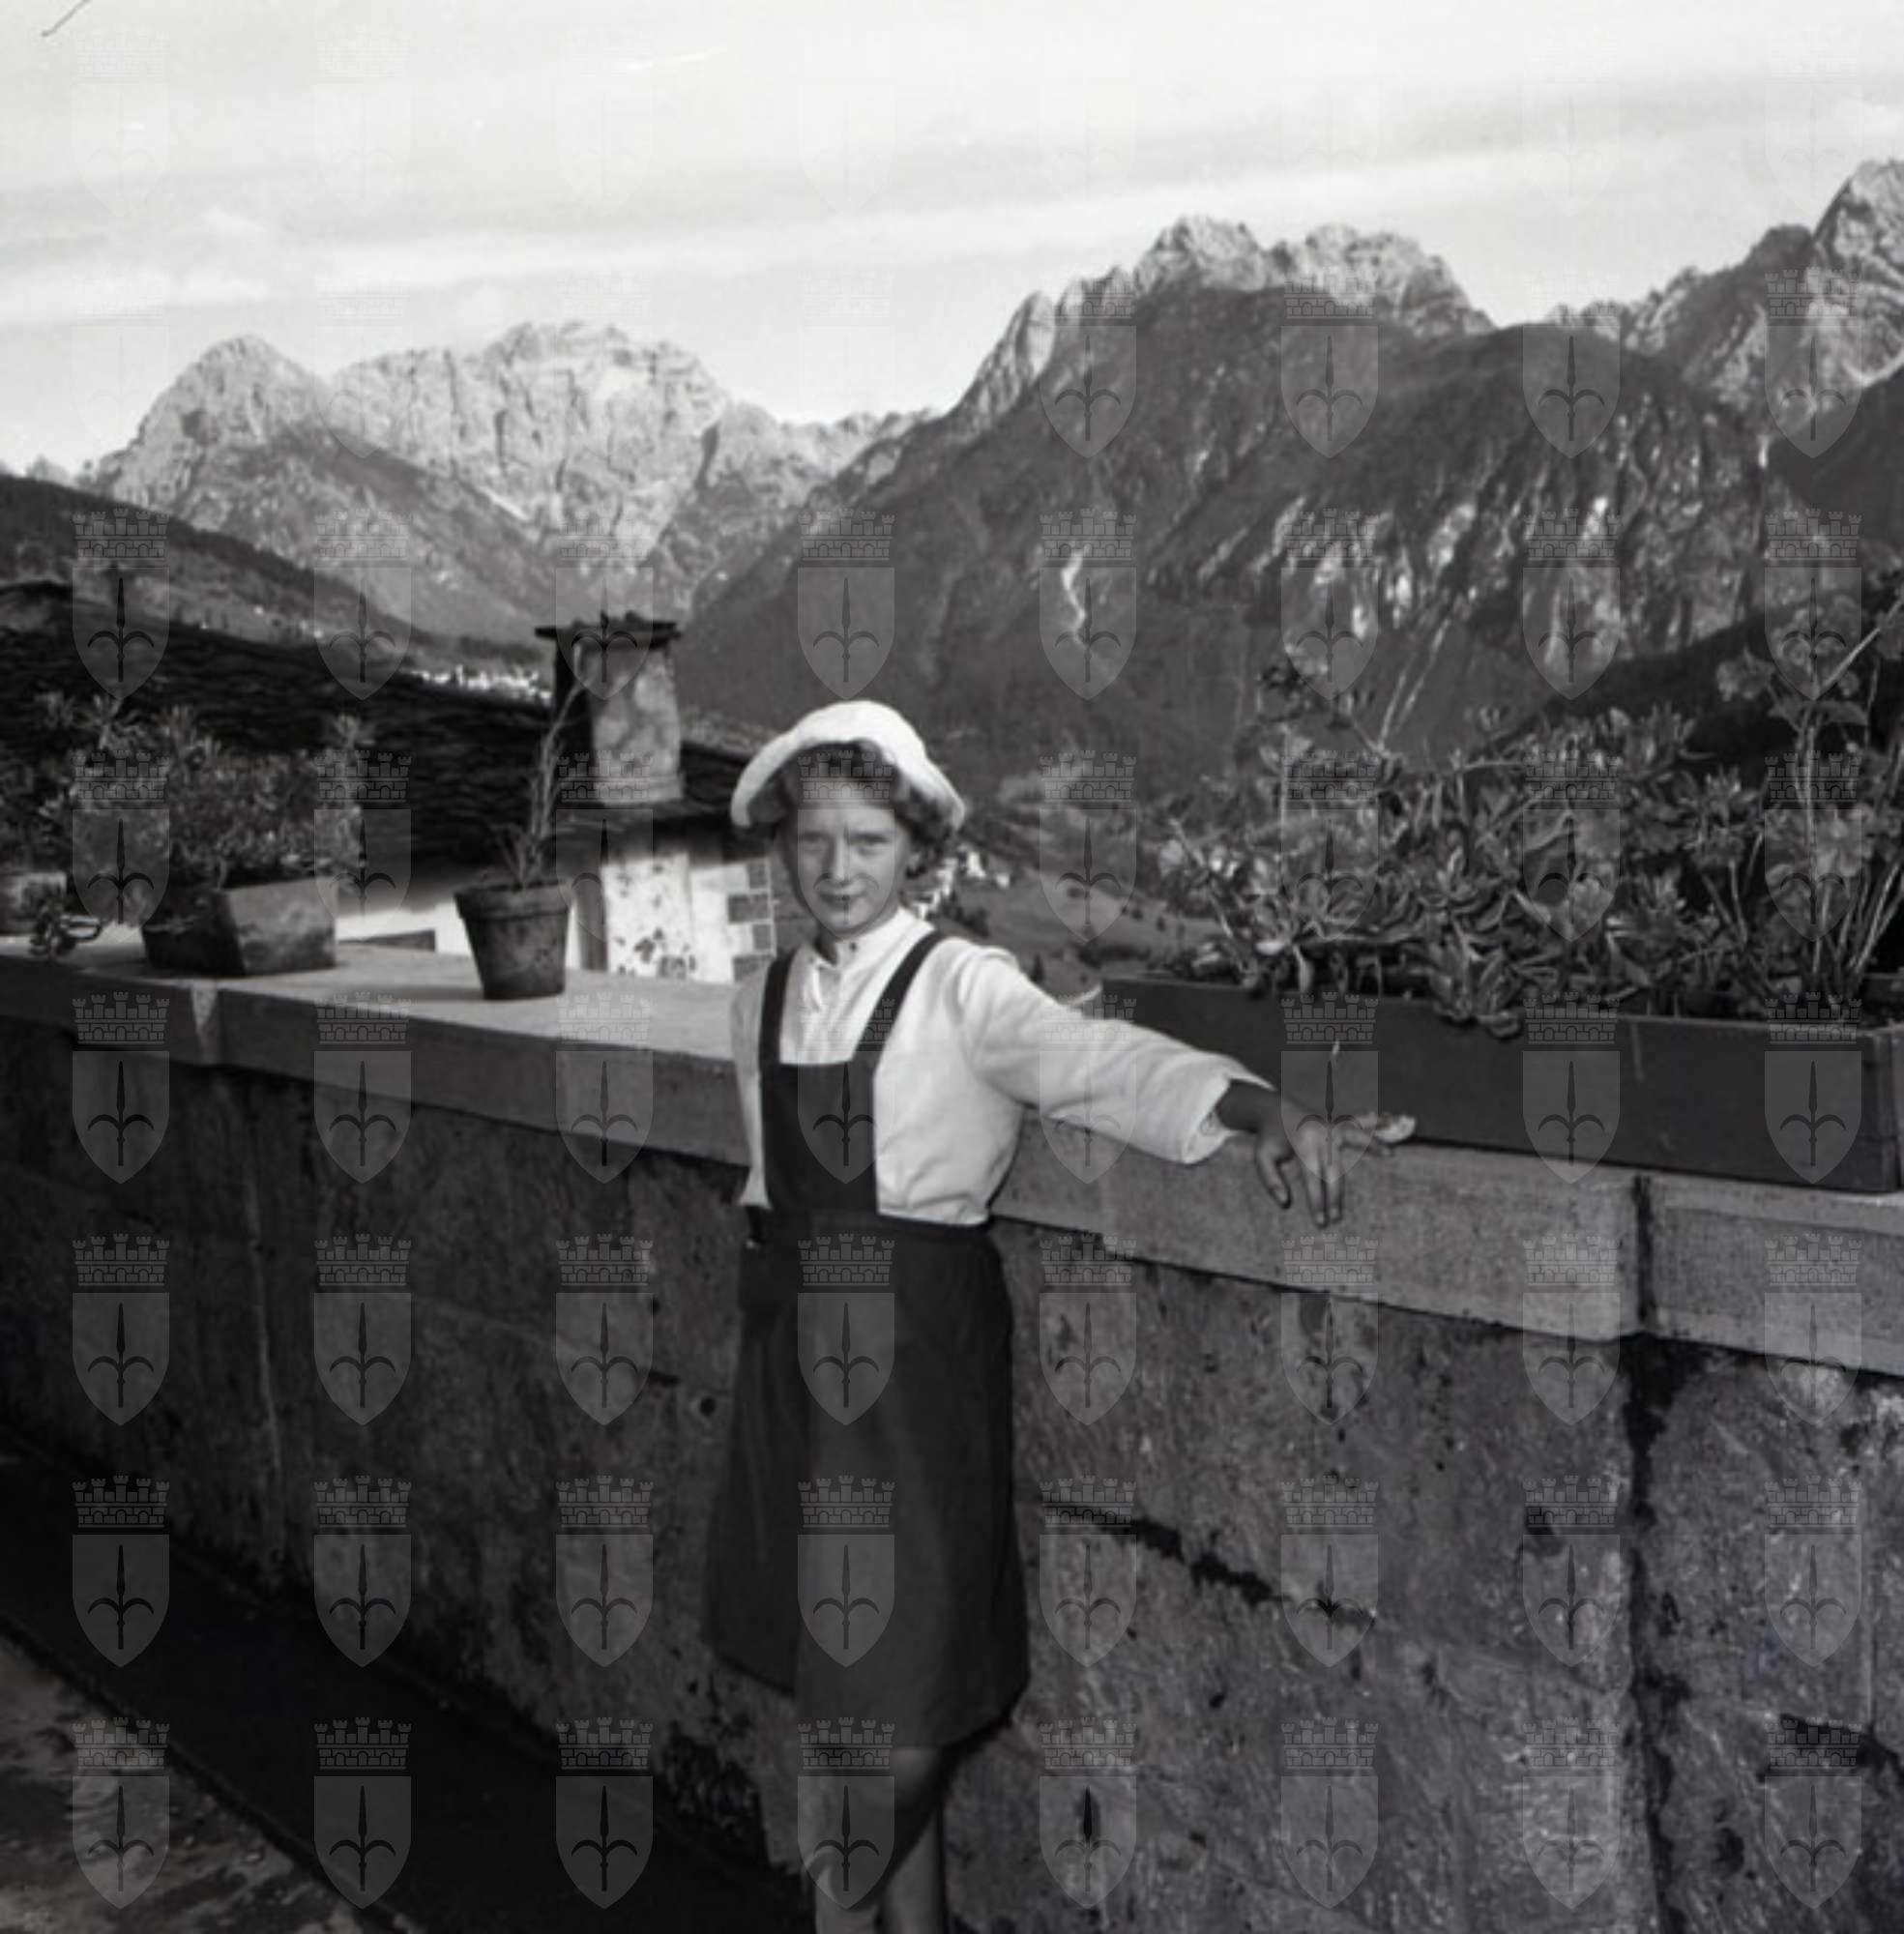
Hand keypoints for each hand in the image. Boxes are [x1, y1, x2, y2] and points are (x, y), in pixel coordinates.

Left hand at [1216, 1079, 1414, 1226]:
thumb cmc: (1268, 1138)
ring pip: (1355, 1138)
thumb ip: (1270, 1180)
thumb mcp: (1260, 1157)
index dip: (1317, 1201)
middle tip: (1337, 1219)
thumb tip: (1285, 1202)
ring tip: (1391, 1154)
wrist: (1272, 1109)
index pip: (1312, 1178)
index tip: (1321, 1222)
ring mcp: (1331, 1125)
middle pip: (1334, 1168)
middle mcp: (1320, 1134)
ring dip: (1373, 1145)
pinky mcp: (1338, 1122)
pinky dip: (1374, 1125)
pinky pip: (1359, 1123)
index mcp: (1302, 1143)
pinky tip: (1390, 1125)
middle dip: (1336, 1196)